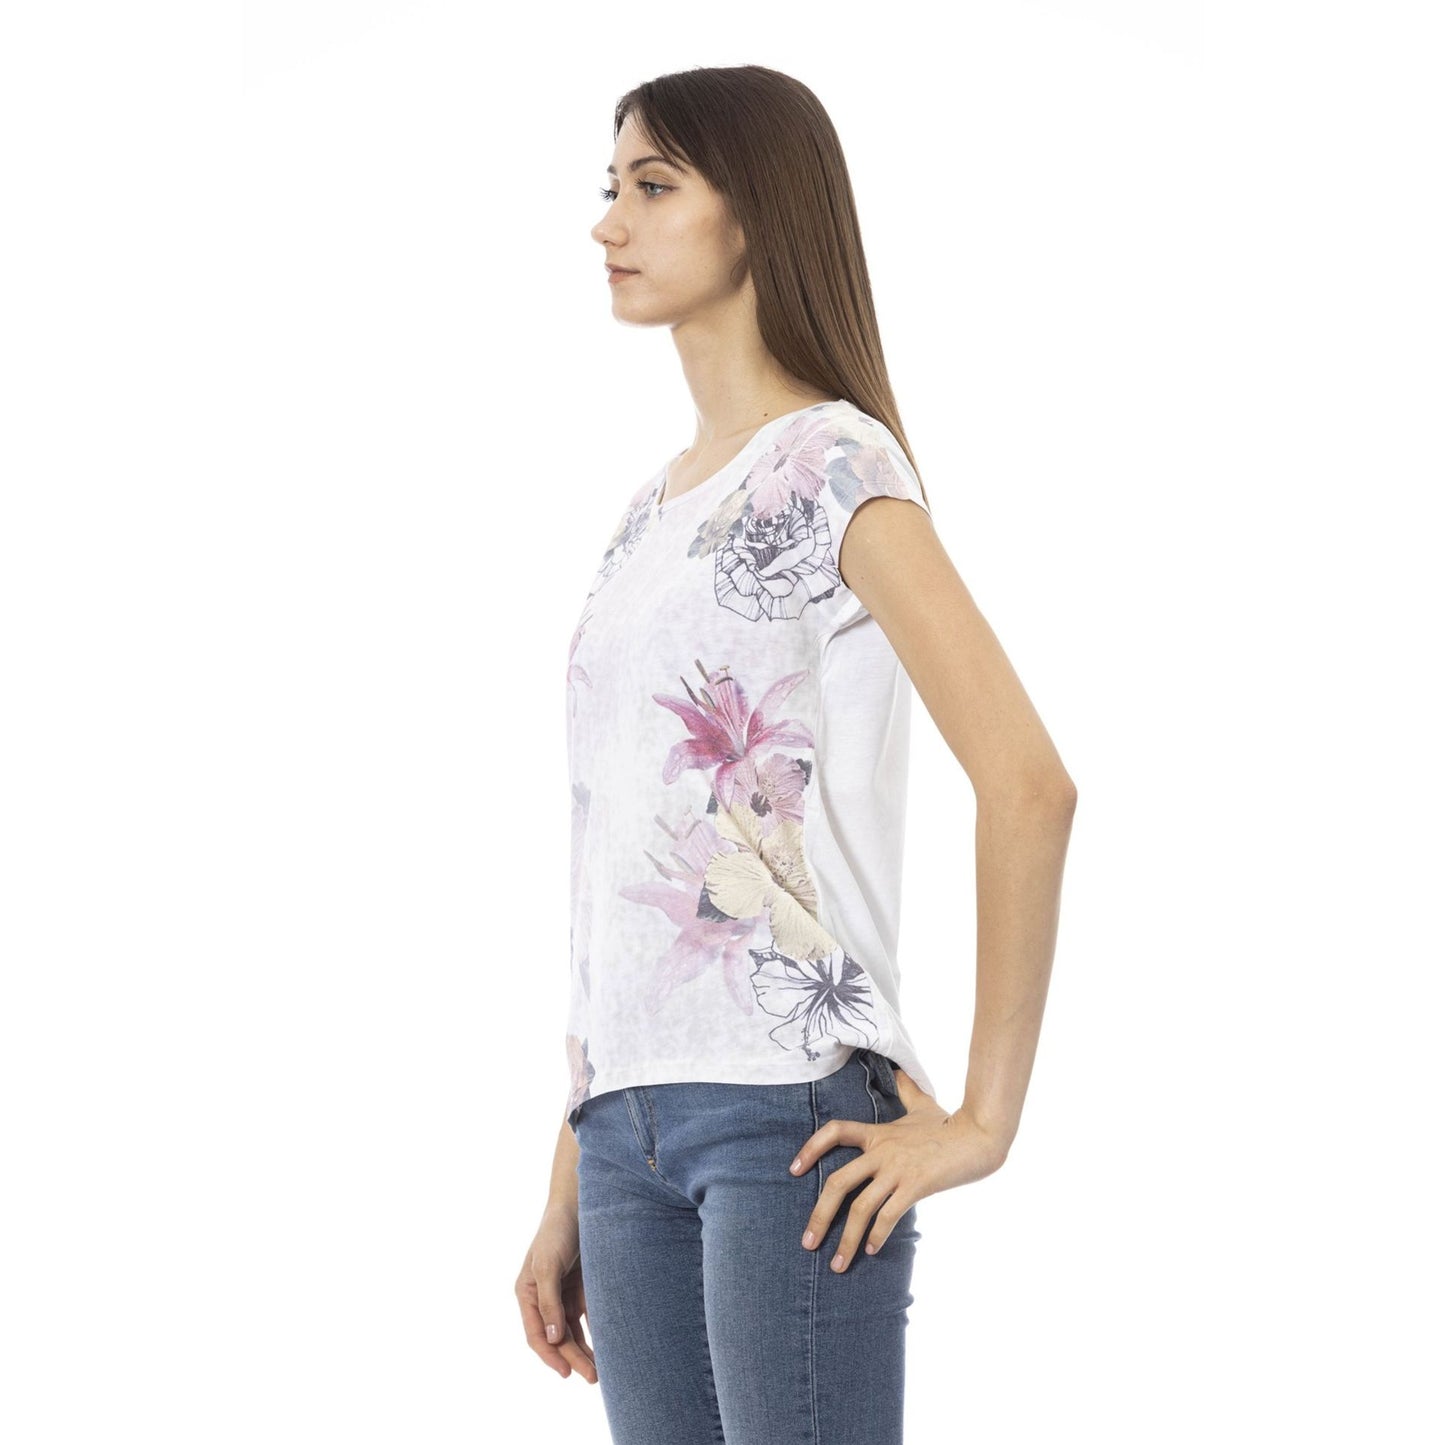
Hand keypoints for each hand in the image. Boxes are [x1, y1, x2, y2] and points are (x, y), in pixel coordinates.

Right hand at [515, 1204, 597, 1383]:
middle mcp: (544, 1297)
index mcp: (528, 1293)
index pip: (535, 1334)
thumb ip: (549, 1302)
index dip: (550, 1355)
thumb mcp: (548, 1265)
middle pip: (557, 1337)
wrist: (579, 1203)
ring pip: (573, 1331)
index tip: (566, 1374)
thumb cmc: (557, 1231)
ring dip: (585, 1350)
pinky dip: (596, 1331)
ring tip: (601, 1370)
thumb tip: (552, 1338)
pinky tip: (609, 1345)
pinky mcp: (581, 1287)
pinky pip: (588, 1316)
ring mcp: (563, 1293)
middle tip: (593, 1377)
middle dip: (573, 1358)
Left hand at [789, 1066, 1008, 1272]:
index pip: (835, 1131)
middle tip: (807, 1242)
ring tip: (837, 1265)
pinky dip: (877, 1235)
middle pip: (838, 1183)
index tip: (794, 1169)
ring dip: (847, 1240)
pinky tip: (872, 1251)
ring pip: (861, 1207)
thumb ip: (906, 1090)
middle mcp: (881, 1151)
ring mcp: (897, 1170)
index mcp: (878, 1132)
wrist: (978, 1135)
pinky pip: (888, 1215)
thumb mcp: (922, 1103)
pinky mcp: (915, 1186)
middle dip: (820, 1215)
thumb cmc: (950, 1121)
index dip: (811, 1148)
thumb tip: (898, 1070)